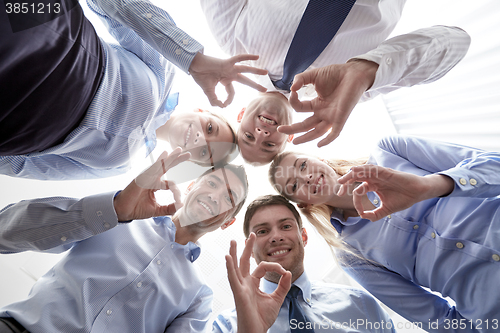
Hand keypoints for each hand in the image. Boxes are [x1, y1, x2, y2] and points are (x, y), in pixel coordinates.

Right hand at [113, 148, 189, 221]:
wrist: (124, 212)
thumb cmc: (137, 209)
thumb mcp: (157, 210)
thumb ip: (169, 208)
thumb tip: (181, 206)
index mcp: (156, 185)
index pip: (170, 183)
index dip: (177, 192)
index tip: (179, 201)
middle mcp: (152, 179)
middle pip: (167, 167)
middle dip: (177, 160)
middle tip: (188, 154)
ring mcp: (147, 177)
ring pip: (161, 165)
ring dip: (170, 157)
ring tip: (179, 150)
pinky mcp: (142, 178)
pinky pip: (153, 168)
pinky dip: (159, 162)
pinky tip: (165, 154)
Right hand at [189, 53, 267, 107]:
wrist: (193, 66)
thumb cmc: (200, 76)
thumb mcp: (208, 91)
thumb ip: (214, 100)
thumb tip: (221, 107)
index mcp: (225, 80)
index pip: (231, 92)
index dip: (228, 100)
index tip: (223, 104)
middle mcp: (229, 74)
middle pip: (245, 81)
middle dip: (255, 86)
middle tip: (265, 90)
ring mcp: (229, 68)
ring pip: (245, 70)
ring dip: (256, 71)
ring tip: (266, 72)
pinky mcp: (226, 62)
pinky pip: (238, 59)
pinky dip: (247, 57)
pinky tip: (257, 57)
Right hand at [226, 233, 291, 332]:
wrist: (256, 332)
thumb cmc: (262, 318)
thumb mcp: (277, 299)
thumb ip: (283, 285)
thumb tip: (288, 272)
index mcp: (253, 283)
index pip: (262, 267)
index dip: (274, 266)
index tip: (284, 271)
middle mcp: (245, 283)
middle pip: (245, 261)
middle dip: (247, 248)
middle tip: (251, 234)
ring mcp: (240, 287)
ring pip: (236, 267)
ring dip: (234, 253)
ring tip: (233, 241)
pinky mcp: (238, 293)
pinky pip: (233, 278)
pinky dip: (230, 267)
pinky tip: (228, 257)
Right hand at [278, 59, 377, 146]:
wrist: (354, 72)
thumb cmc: (336, 73)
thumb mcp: (313, 75)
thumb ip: (300, 79)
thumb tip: (291, 88)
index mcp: (316, 104)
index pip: (300, 108)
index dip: (294, 102)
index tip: (293, 92)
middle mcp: (323, 112)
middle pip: (305, 125)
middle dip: (292, 129)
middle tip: (280, 130)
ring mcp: (331, 116)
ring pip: (317, 131)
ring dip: (305, 137)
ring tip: (294, 142)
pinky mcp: (341, 118)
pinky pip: (334, 132)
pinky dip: (328, 139)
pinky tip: (319, 145)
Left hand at [337, 165, 453, 220]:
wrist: (418, 193)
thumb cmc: (403, 198)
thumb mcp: (386, 209)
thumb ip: (375, 214)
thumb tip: (364, 218)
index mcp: (372, 186)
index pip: (359, 191)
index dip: (357, 201)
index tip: (360, 211)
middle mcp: (373, 179)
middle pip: (355, 178)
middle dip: (346, 183)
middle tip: (339, 190)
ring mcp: (379, 174)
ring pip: (361, 172)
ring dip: (350, 175)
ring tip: (342, 181)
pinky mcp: (385, 172)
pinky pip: (371, 169)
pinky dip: (362, 169)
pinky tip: (355, 171)